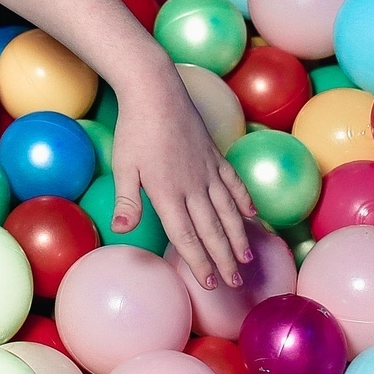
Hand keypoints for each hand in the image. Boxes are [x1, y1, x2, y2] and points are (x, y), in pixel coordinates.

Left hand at [111, 70, 260, 289]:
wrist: (156, 90)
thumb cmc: (134, 129)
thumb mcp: (124, 166)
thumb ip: (127, 200)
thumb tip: (121, 230)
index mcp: (168, 192)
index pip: (186, 236)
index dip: (199, 261)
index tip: (210, 283)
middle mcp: (193, 186)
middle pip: (212, 229)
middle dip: (224, 259)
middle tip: (236, 282)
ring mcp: (208, 170)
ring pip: (228, 210)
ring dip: (238, 236)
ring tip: (247, 257)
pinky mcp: (214, 155)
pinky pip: (234, 182)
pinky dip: (244, 200)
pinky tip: (251, 214)